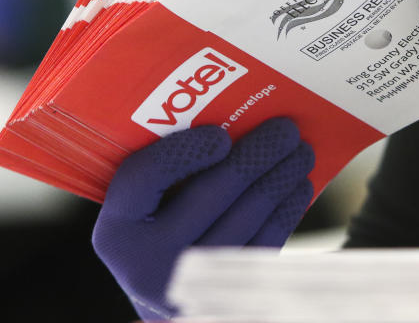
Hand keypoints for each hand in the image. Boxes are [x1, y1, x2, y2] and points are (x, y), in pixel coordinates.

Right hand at [93, 118, 313, 320]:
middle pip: (210, 194)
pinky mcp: (229, 296)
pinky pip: (266, 243)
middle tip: (285, 128)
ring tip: (301, 152)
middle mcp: (148, 265)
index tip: (220, 135)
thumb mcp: (142, 212)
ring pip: (248, 217)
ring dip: (281, 177)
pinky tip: (299, 187)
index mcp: (117, 233)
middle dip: (255, 155)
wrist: (169, 298)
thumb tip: (230, 119)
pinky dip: (287, 210)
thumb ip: (163, 174)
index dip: (184, 152)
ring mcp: (191, 286)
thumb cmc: (156, 238)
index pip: (145, 177)